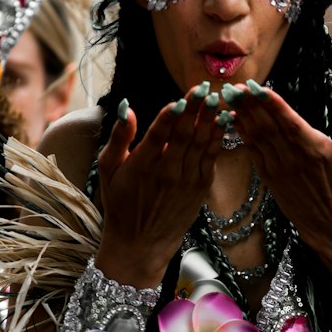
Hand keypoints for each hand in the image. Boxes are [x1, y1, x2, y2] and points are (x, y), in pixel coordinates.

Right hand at [95, 87, 222, 285]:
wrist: (141, 244)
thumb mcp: (108, 170)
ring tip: (217, 98)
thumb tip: (125, 108)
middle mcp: (167, 172)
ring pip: (201, 144)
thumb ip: (118, 137)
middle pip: (184, 134)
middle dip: (196, 109)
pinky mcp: (200, 187)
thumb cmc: (120, 203)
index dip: (171, 115)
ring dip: (211, 119)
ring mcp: (186, 181)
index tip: (182, 98)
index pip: (158, 134)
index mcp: (142, 165)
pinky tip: (223, 120)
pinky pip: (211, 158)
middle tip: (205, 87)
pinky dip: (218, 138)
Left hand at [227, 84, 331, 257]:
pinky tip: (233, 117)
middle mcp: (294, 160)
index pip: (290, 122)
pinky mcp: (270, 179)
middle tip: (235, 84)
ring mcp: (279, 171)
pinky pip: (253, 152)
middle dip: (250, 103)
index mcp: (318, 151)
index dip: (272, 104)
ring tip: (230, 94)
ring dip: (242, 115)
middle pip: (268, 126)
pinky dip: (242, 134)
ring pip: (257, 137)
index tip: (256, 87)